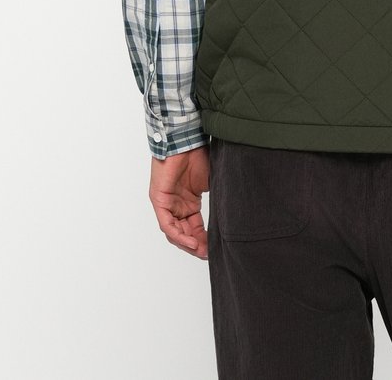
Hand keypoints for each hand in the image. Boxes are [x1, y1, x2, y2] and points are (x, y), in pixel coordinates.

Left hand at [149, 144, 209, 258]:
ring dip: (187, 243)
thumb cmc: (198, 154)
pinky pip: (167, 224)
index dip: (204, 239)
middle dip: (196, 246)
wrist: (186, 138)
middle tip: (209, 254)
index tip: (215, 248)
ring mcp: (166, 203)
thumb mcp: (211, 181)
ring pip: (174, 232)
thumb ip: (217, 198)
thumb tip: (232, 212)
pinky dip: (178, 234)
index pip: (194, 227)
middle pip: (184, 233)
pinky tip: (190, 241)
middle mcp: (175, 205)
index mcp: (187, 202)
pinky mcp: (159, 200)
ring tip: (201, 251)